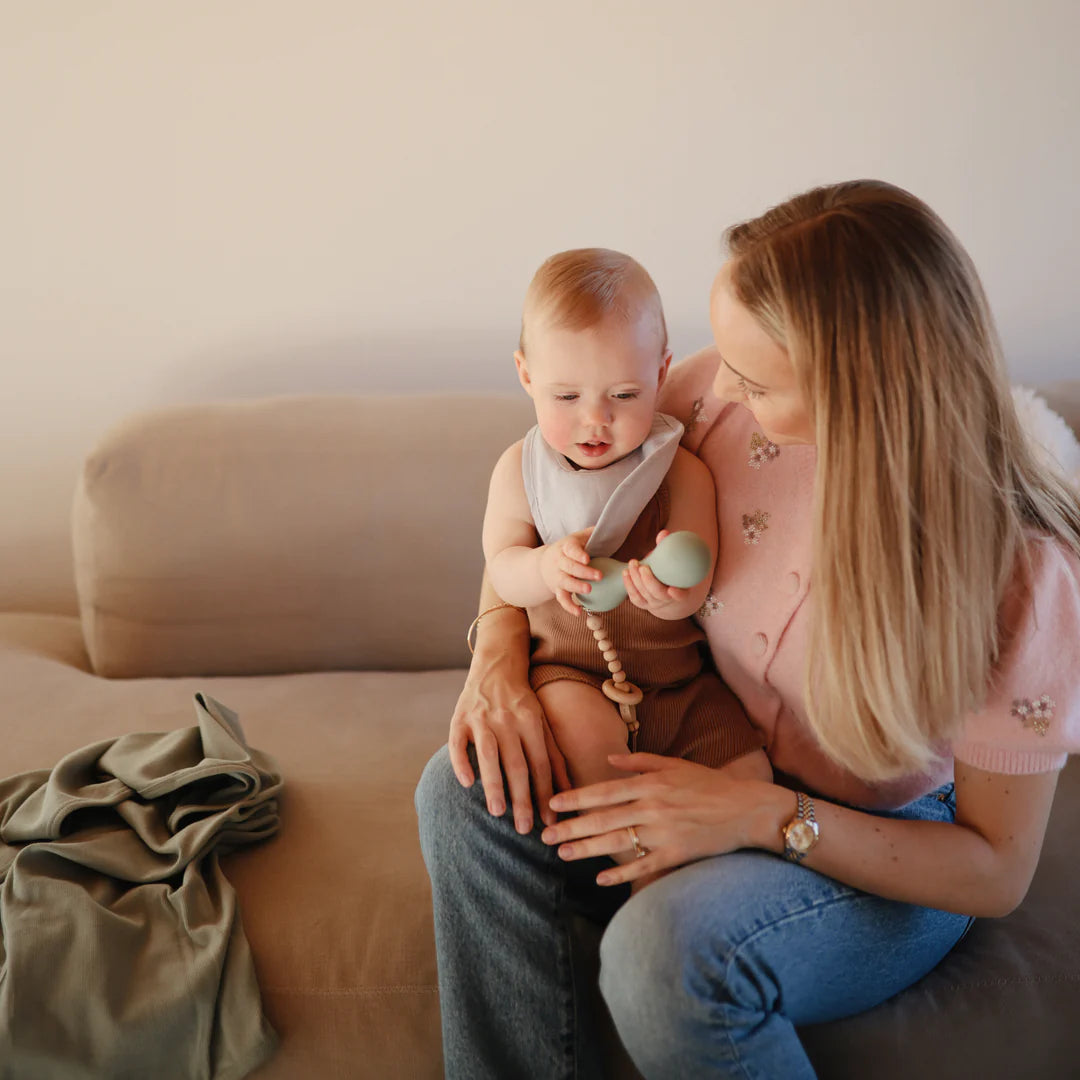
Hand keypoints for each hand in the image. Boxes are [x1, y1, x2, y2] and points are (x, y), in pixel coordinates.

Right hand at [448, 643, 571, 831]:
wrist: (495, 667)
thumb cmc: (522, 703)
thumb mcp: (543, 724)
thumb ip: (554, 757)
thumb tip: (567, 793)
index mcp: (531, 722)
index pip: (541, 764)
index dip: (545, 794)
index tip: (548, 821)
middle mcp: (508, 720)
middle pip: (517, 764)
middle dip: (522, 797)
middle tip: (523, 828)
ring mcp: (482, 719)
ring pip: (489, 755)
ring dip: (494, 784)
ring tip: (498, 812)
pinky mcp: (459, 719)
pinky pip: (458, 743)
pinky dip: (461, 761)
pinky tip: (466, 782)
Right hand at [539, 527, 601, 615]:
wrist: (544, 563)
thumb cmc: (568, 550)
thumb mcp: (576, 538)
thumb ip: (590, 534)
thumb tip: (608, 527)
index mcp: (566, 547)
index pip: (571, 550)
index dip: (578, 554)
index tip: (587, 558)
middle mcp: (559, 562)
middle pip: (569, 567)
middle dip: (583, 572)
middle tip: (599, 576)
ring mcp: (557, 576)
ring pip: (564, 582)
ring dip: (576, 587)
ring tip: (588, 590)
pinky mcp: (557, 589)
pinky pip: (561, 599)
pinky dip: (569, 606)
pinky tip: (579, 612)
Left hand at [540, 752, 780, 884]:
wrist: (747, 809)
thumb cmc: (709, 784)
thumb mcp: (675, 765)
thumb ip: (640, 762)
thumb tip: (609, 760)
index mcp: (651, 783)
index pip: (605, 791)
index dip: (577, 799)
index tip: (554, 804)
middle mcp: (653, 807)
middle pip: (604, 819)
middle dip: (572, 828)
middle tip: (546, 836)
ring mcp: (664, 832)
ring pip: (618, 843)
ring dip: (588, 849)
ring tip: (563, 854)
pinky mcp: (676, 854)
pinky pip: (643, 865)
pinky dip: (622, 874)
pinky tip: (600, 879)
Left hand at [622, 530, 689, 615]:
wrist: (662, 587)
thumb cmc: (669, 571)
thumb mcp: (671, 561)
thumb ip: (667, 548)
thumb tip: (664, 533)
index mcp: (680, 591)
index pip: (681, 596)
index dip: (677, 594)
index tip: (672, 589)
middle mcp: (667, 600)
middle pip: (658, 594)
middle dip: (649, 581)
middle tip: (643, 567)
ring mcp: (653, 603)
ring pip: (644, 594)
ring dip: (636, 579)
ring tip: (632, 564)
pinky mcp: (642, 603)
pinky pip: (634, 596)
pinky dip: (628, 584)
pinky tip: (625, 572)